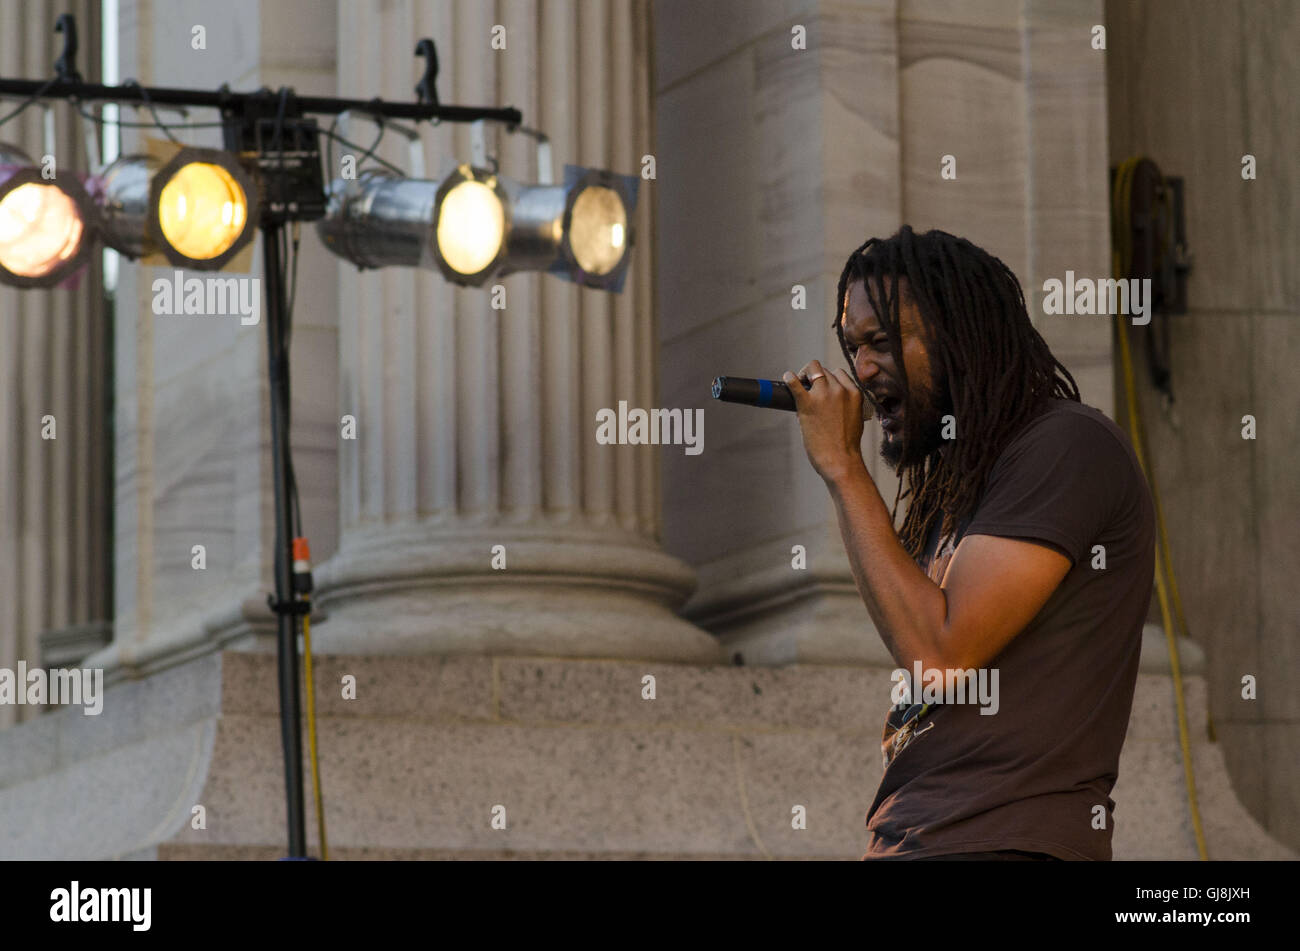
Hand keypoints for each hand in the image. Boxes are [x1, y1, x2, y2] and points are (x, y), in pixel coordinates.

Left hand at [783, 360, 866, 482]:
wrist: (841, 460)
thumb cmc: (847, 445)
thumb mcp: (855, 418)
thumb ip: (848, 405)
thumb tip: (835, 403)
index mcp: (854, 393)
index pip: (839, 374)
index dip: (828, 378)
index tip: (821, 386)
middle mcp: (840, 390)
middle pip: (824, 371)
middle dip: (815, 376)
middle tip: (807, 386)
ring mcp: (824, 395)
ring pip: (813, 369)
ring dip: (804, 374)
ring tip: (798, 383)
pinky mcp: (808, 404)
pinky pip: (795, 383)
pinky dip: (789, 377)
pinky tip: (787, 378)